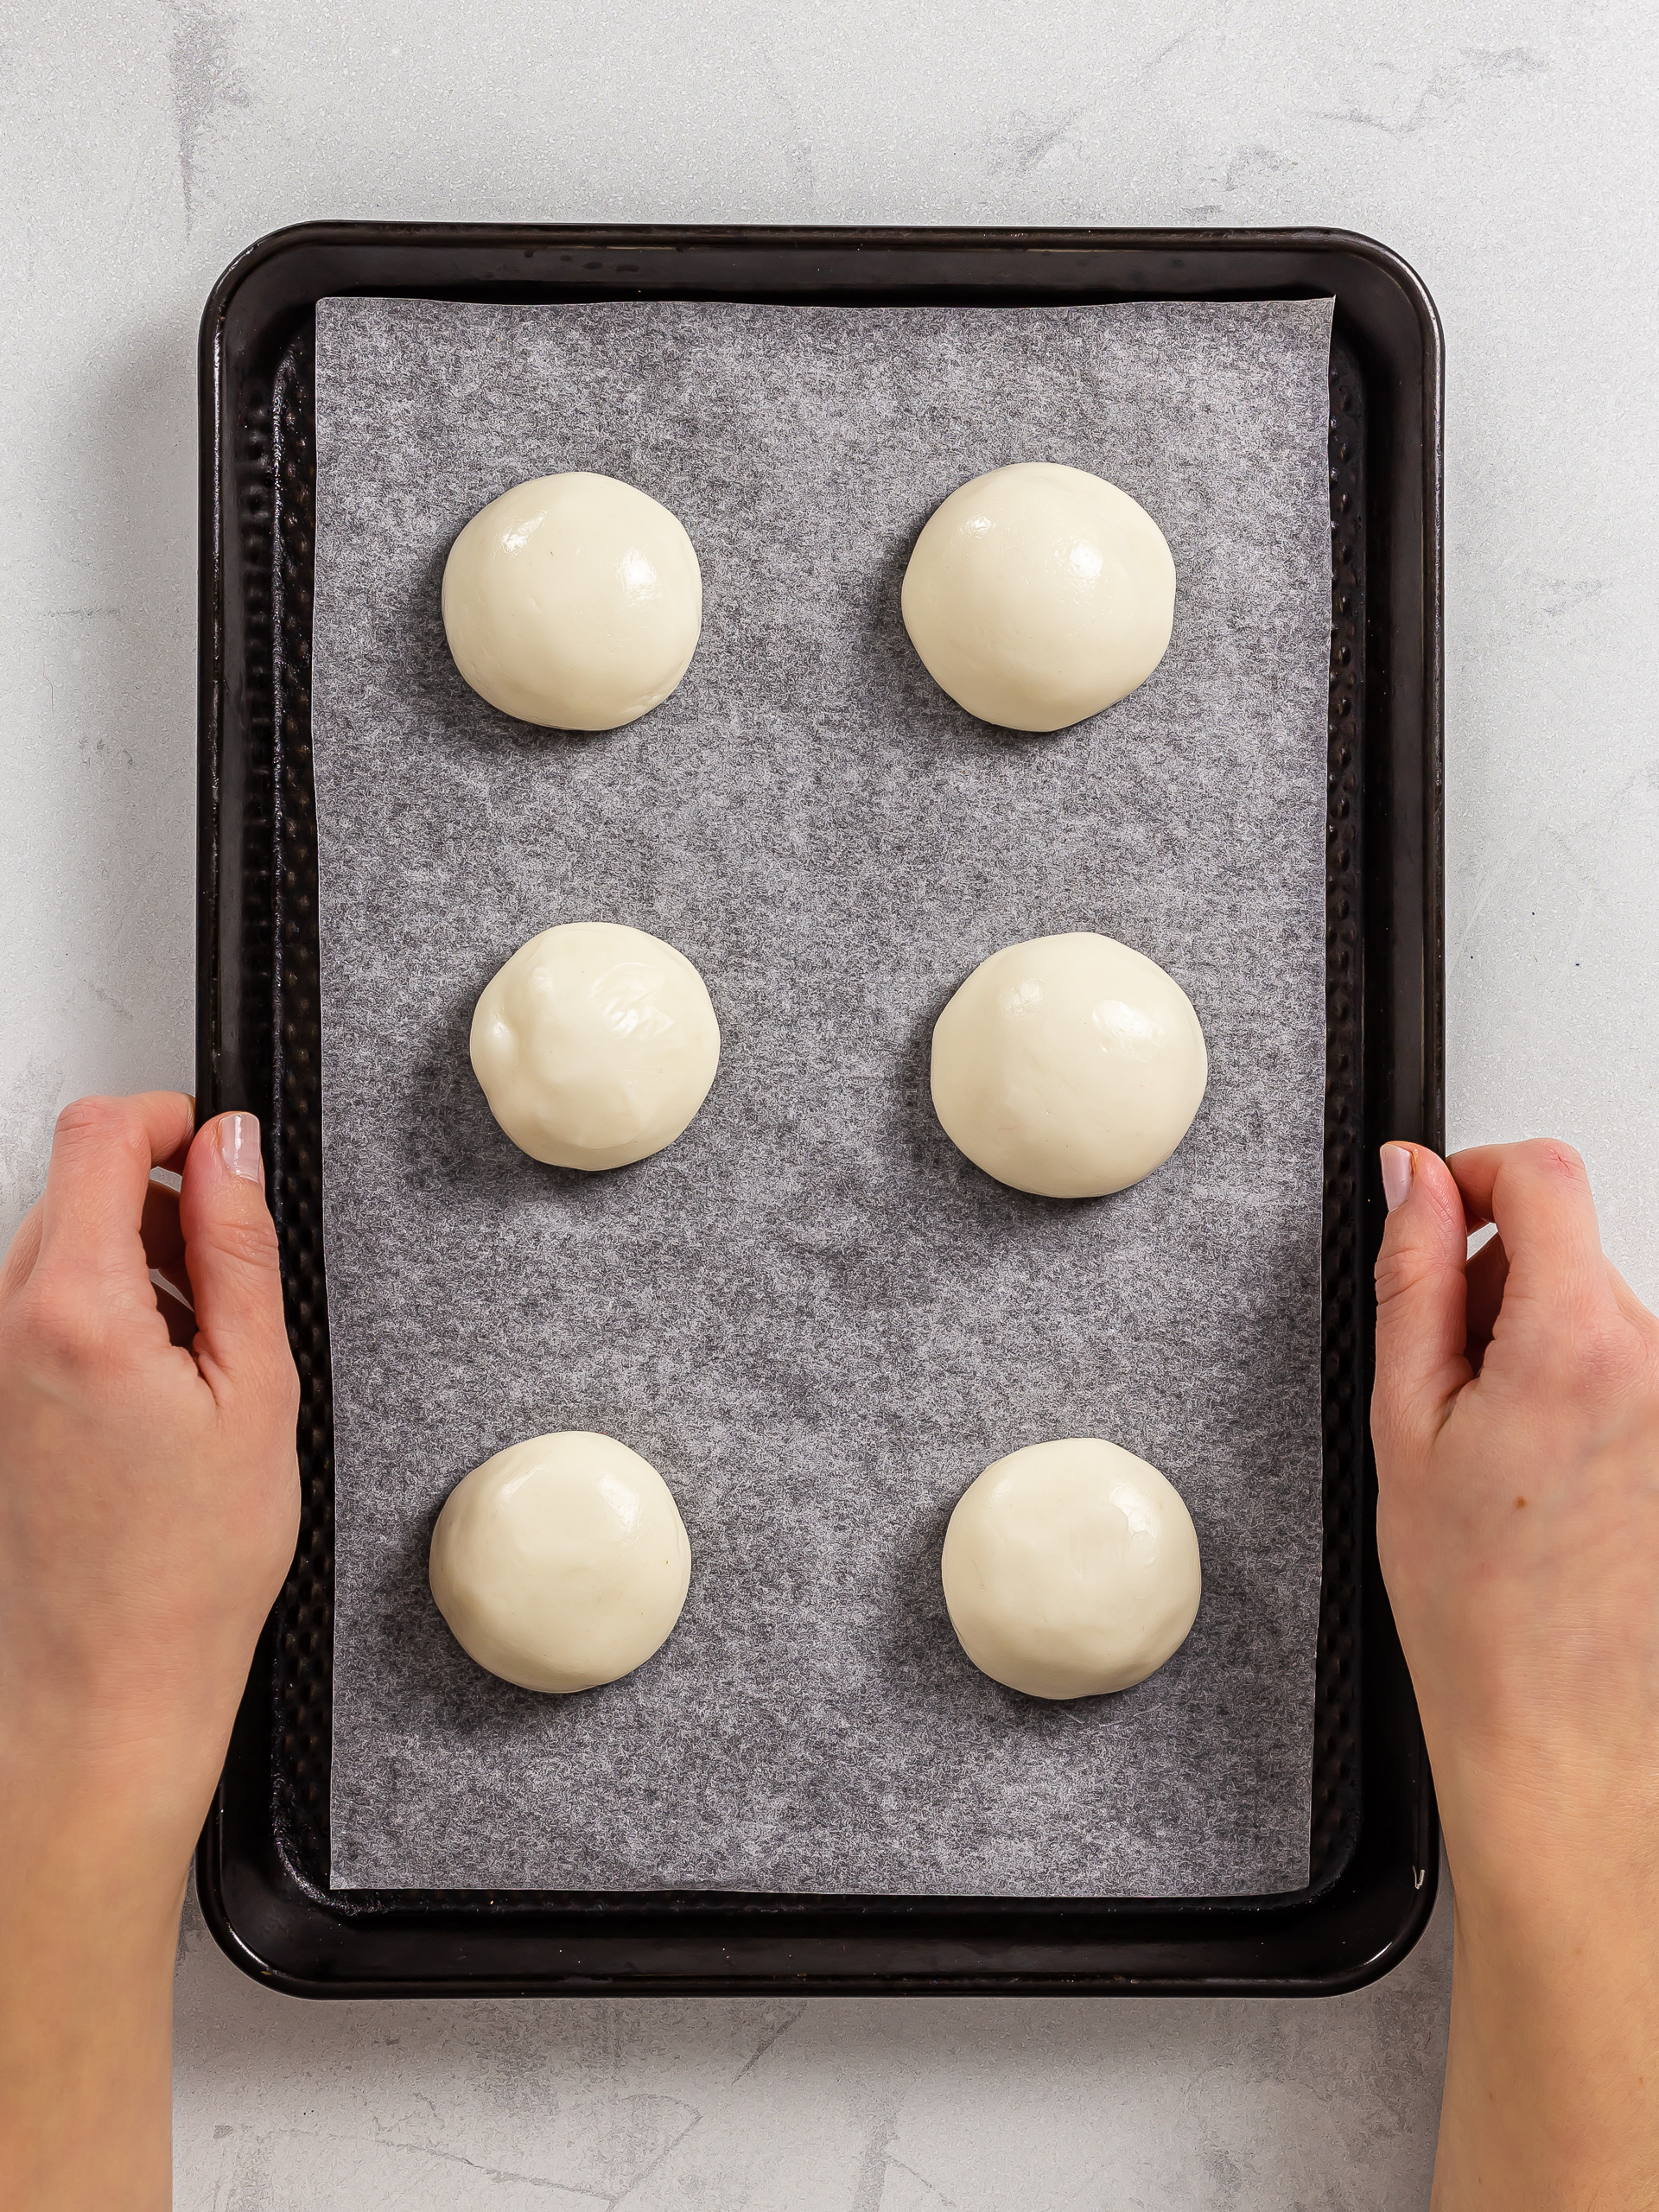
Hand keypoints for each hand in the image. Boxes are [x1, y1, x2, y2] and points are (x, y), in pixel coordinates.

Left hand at [0, 1093, 298, 2211]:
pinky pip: (44, 1311)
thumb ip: (238, 1249)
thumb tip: (235, 1150)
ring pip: (60, 1247)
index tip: (221, 1148)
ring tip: (201, 1359)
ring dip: (135, 1262)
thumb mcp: (255, 1387)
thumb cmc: (186, 1569)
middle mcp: (6, 1325)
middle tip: (233, 1282)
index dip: (170, 1117)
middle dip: (161, 1200)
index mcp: (74, 1308)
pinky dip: (107, 1316)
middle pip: (76, 1186)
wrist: (108, 1688)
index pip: (100, 1132)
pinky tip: (160, 1396)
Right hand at [1372, 1139, 1658, 2209]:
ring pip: (1593, 1307)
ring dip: (1529, 1339)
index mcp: (1578, 1343)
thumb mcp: (1405, 1421)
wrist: (1559, 1728)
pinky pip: (1623, 1367)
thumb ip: (1410, 1278)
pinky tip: (1534, 1472)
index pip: (1542, 1173)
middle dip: (1492, 1279)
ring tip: (1490, 1446)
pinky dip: (1568, 1388)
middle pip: (1567, 1243)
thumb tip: (1410, 1184)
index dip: (1473, 1173)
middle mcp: (1655, 1363)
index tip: (1432, 1208)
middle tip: (1440, 1380)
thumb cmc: (1478, 1607)